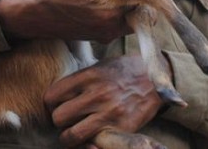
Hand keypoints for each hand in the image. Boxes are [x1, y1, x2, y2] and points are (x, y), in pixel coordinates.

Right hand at [0, 0, 131, 42]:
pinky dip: (117, 12)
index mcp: (109, 11)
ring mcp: (105, 35)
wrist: (30, 16)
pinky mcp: (99, 37)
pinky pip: (119, 24)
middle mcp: (111, 28)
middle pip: (141, 11)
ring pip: (131, 19)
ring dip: (127, 5)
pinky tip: (100, 0)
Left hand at [44, 55, 164, 147]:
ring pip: (71, 135)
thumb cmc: (125, 71)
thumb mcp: (101, 66)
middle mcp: (96, 94)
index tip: (55, 106)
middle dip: (59, 121)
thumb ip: (80, 80)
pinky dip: (88, 144)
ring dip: (69, 137)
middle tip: (66, 120)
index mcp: (89, 76)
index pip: (52, 96)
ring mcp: (109, 113)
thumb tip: (58, 96)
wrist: (157, 79)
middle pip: (58, 117)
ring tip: (75, 132)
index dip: (50, 104)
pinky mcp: (121, 128)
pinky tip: (91, 138)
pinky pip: (93, 144)